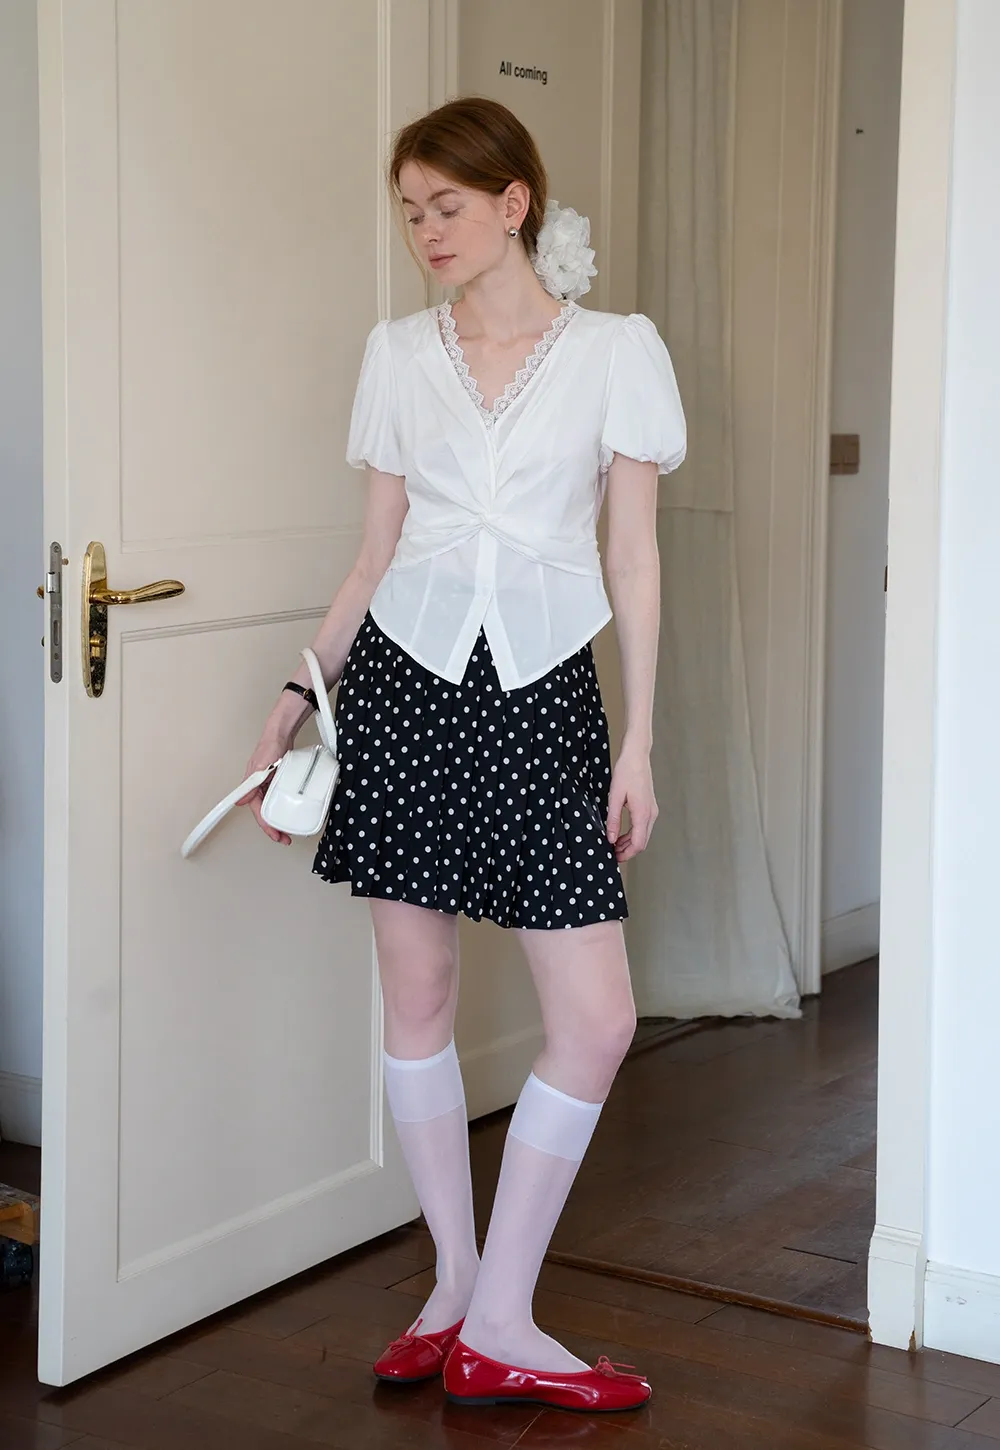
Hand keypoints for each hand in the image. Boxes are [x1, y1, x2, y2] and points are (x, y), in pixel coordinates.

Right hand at [236, 732, 294, 844]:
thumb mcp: (260, 768)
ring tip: (287, 830)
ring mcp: (269, 784)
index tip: (273, 835)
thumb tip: (240, 801)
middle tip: (284, 837)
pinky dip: (284, 808)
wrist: (282, 733)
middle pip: (265, 812)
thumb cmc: (269, 746)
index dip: (265, 825)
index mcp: (252, 786)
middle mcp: (259, 787)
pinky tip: (290, 812)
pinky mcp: (278, 781)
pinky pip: (279, 798)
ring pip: (272, 807)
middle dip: (273, 827)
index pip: (257, 811)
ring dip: (279, 819)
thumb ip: (251, 785)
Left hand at [606, 743, 657, 862]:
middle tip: (612, 854)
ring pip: (643, 835)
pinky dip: (633, 834)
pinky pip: (643, 827)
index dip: (627, 854)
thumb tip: (611, 838)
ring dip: (630, 843)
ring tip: (614, 845)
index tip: (615, 858)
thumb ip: (613, 820)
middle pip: (642, 842)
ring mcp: (652, 811)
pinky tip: (621, 834)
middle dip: (628, 851)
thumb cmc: (626, 772)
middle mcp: (650, 814)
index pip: (638, 843)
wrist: (637, 756)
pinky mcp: (649, 807)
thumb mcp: (614, 796)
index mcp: (642, 813)